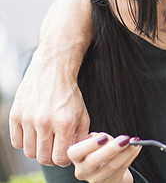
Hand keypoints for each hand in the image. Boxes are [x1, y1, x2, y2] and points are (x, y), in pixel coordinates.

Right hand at [9, 45, 89, 165]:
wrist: (52, 70)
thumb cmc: (70, 94)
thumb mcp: (83, 114)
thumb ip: (81, 136)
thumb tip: (75, 154)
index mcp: (65, 123)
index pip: (60, 158)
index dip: (63, 160)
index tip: (64, 154)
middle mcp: (45, 122)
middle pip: (43, 158)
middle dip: (51, 158)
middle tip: (54, 150)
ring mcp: (28, 119)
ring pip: (29, 152)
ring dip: (38, 150)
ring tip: (45, 140)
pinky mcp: (15, 115)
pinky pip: (16, 142)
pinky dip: (25, 142)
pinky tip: (34, 134)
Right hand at [68, 133, 141, 182]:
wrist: (111, 169)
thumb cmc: (103, 152)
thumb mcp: (98, 143)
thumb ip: (100, 138)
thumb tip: (106, 138)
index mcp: (77, 158)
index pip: (75, 152)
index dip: (89, 145)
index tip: (104, 137)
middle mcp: (83, 171)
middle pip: (94, 161)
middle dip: (111, 148)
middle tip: (125, 139)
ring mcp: (95, 179)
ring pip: (111, 166)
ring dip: (126, 152)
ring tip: (135, 142)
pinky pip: (122, 168)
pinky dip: (131, 156)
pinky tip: (136, 148)